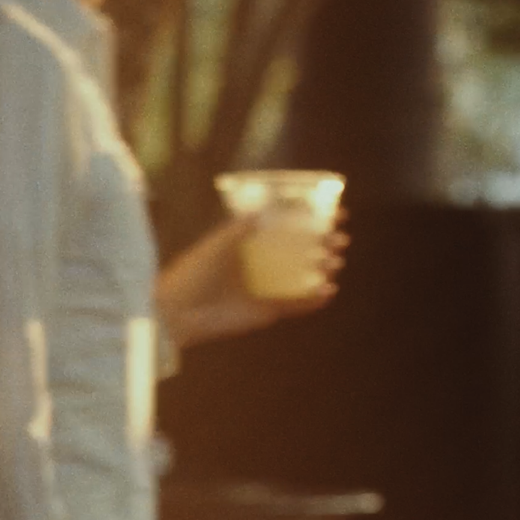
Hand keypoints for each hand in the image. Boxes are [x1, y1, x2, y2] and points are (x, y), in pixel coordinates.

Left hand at [155, 211, 348, 347]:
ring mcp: (266, 289)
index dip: (312, 223)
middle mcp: (261, 266)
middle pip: (302, 253)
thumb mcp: (218, 243)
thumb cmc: (193, 273)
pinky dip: (314, 300)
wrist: (178, 311)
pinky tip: (329, 292)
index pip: (288, 231)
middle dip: (325, 246)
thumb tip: (264, 208)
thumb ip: (240, 227)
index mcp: (251, 246)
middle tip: (341, 241)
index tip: (336, 215)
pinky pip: (296, 305)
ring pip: (304, 278)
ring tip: (334, 264)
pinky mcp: (267, 311)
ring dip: (324, 270)